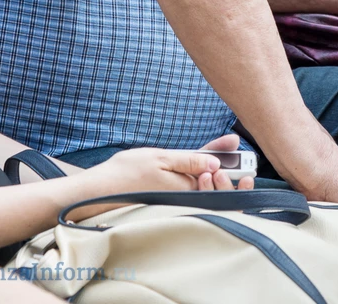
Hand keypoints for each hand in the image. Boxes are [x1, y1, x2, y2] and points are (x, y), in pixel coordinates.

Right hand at [89, 134, 253, 194]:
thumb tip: (215, 163)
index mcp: (185, 189)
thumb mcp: (160, 158)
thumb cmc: (126, 173)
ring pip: (202, 183)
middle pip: (213, 182)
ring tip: (224, 149)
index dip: (230, 160)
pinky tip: (202, 159)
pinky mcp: (167, 195)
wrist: (101, 190)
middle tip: (235, 145)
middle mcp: (183, 197)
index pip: (215, 175)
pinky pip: (190, 183)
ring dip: (215, 168)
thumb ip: (189, 161)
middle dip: (228, 166)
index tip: (235, 141)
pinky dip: (199, 170)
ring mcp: (175, 197)